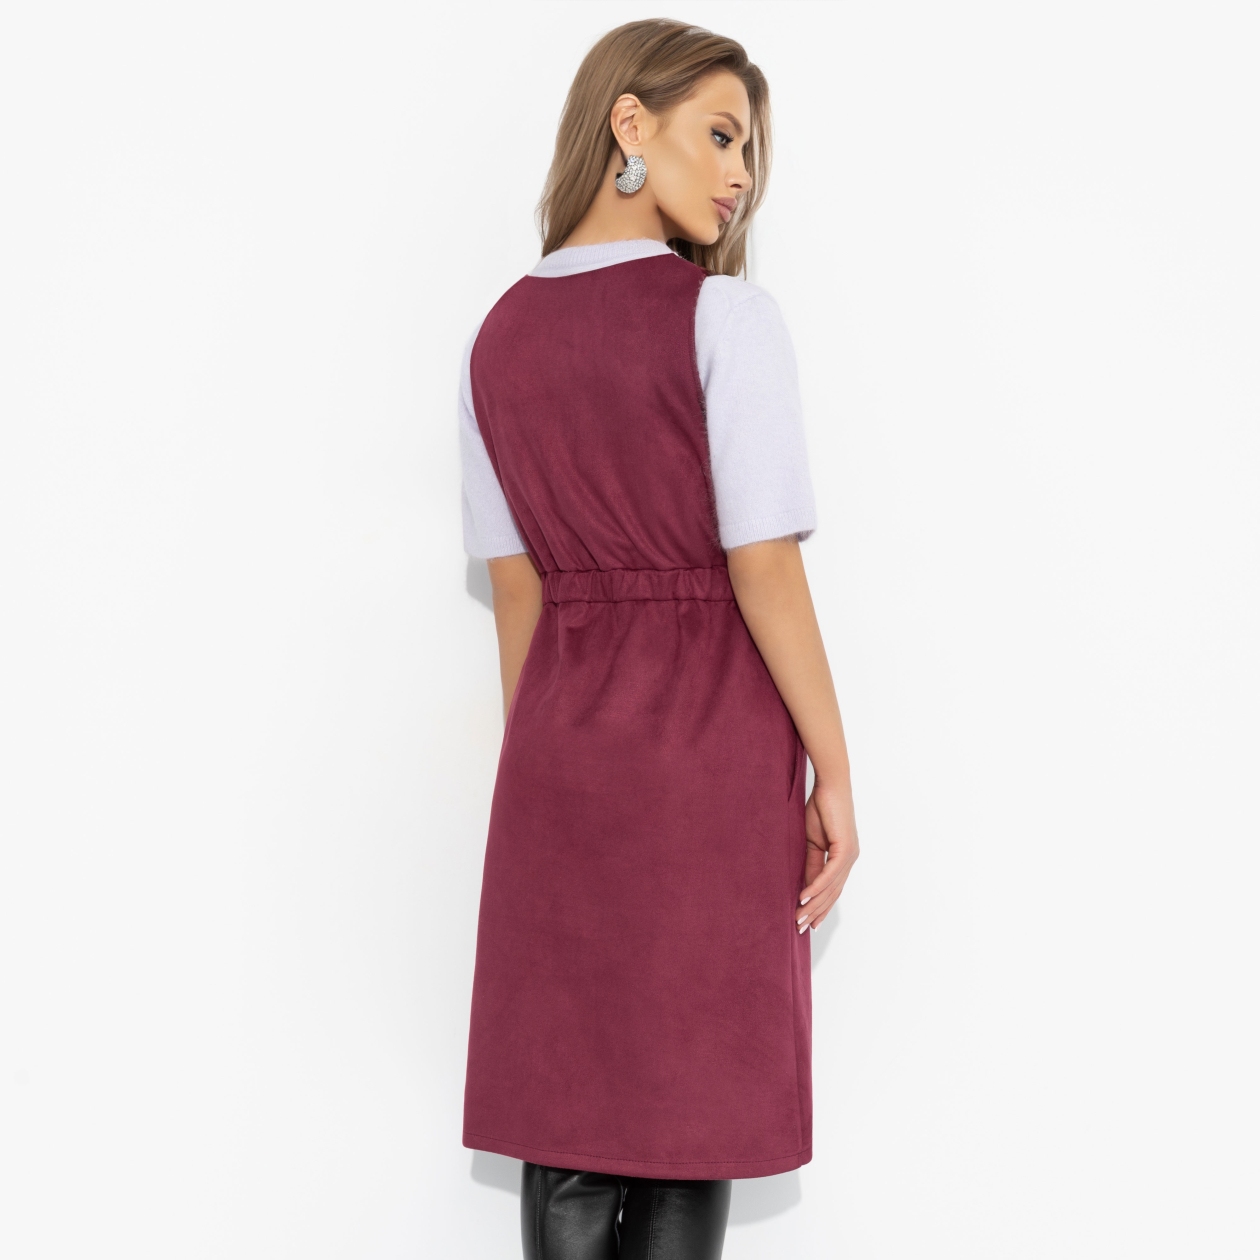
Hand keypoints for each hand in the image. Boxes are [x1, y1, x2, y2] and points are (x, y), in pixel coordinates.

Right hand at [796, 778, 857, 932]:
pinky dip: (816, 887)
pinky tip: (803, 899)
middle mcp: (849, 859)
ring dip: (813, 905)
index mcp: (843, 858)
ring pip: (831, 888)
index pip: (832, 889)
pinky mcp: (845, 849)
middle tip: (800, 928)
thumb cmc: (820, 808)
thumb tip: (805, 885)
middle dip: (816, 913)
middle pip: (832, 894)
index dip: (819, 907)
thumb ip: (811, 863)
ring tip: (798, 918)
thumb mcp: (811, 841)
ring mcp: (849, 855)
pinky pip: (829, 874)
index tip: (807, 921)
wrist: (830, 786)